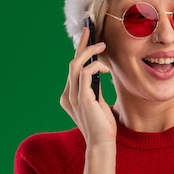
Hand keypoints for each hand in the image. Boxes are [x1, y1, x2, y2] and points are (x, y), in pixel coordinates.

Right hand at [60, 26, 115, 146]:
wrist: (102, 143)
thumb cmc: (102, 125)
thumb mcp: (98, 102)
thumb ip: (94, 88)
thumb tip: (98, 71)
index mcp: (69, 95)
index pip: (73, 68)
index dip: (79, 51)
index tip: (87, 37)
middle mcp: (68, 94)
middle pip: (73, 63)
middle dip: (82, 45)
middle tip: (91, 31)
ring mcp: (73, 96)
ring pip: (76, 65)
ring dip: (90, 53)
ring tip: (102, 47)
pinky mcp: (82, 98)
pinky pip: (84, 74)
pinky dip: (95, 66)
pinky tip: (105, 68)